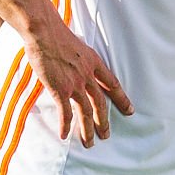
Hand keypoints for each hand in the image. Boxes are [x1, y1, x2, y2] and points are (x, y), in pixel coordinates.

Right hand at [25, 18, 132, 146]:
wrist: (44, 30)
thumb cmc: (55, 34)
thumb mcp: (77, 45)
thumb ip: (79, 59)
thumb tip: (76, 65)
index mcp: (94, 62)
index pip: (112, 84)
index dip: (122, 99)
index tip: (130, 110)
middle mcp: (88, 75)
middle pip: (101, 103)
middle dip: (104, 121)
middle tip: (106, 135)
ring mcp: (75, 83)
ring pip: (86, 111)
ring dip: (88, 130)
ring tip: (89, 143)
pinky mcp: (60, 88)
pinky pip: (65, 113)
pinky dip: (66, 126)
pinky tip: (64, 136)